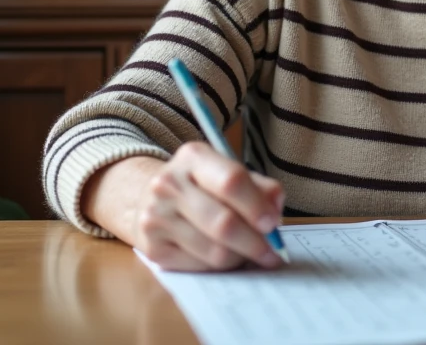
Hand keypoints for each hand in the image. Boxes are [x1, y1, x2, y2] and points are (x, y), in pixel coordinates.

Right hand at [129, 142, 286, 271]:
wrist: (149, 198)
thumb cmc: (202, 186)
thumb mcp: (228, 172)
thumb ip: (260, 187)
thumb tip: (276, 208)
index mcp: (193, 157)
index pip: (231, 181)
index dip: (257, 206)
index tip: (274, 223)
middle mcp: (169, 185)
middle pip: (223, 223)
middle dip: (255, 243)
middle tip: (272, 252)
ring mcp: (156, 218)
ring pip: (214, 252)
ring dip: (240, 257)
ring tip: (247, 252)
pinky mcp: (153, 249)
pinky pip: (199, 267)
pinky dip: (219, 266)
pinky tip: (223, 255)